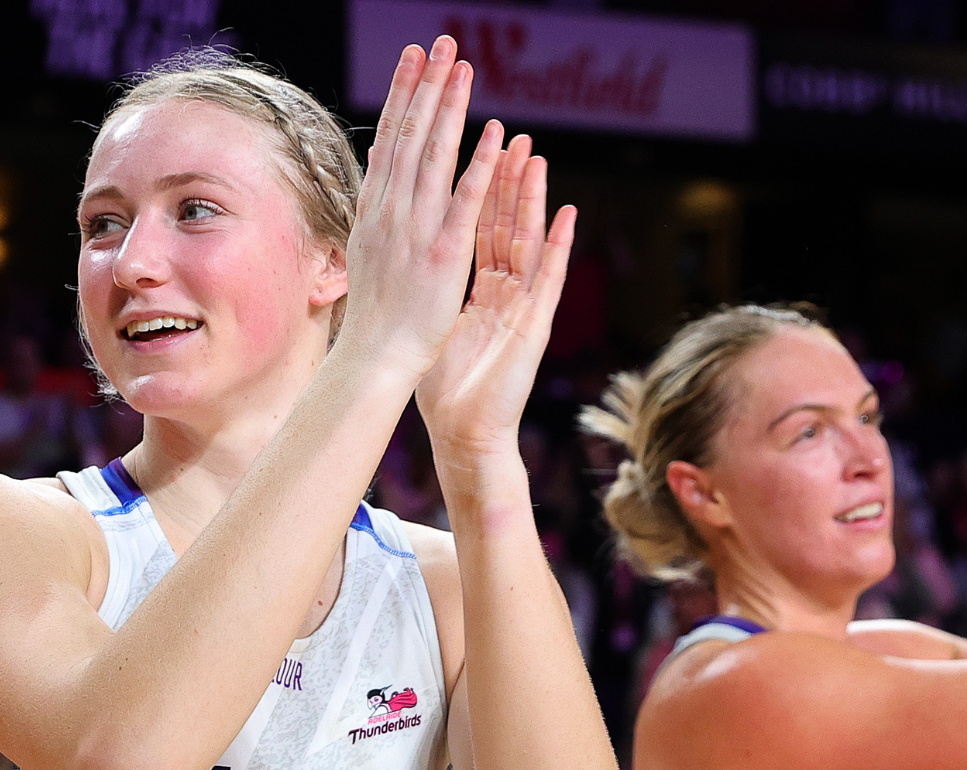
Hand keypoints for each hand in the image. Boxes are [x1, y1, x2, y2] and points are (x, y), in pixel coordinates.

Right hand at [336, 36, 506, 383]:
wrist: (375, 359)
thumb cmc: (375, 316)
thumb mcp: (366, 250)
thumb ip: (376, 208)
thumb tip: (378, 167)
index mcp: (374, 210)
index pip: (390, 139)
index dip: (403, 95)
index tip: (414, 58)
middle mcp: (391, 212)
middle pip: (410, 135)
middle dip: (426, 85)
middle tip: (441, 42)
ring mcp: (416, 230)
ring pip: (434, 157)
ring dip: (450, 109)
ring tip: (463, 67)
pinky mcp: (444, 254)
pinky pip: (464, 202)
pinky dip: (478, 166)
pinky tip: (493, 133)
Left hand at [417, 133, 576, 464]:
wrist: (466, 435)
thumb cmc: (446, 390)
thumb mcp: (434, 327)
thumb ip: (429, 293)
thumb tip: (399, 267)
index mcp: (479, 290)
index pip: (479, 229)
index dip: (480, 191)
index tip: (476, 151)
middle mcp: (505, 292)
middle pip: (506, 225)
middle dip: (508, 181)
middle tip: (512, 137)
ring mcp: (524, 306)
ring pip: (530, 241)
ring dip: (533, 200)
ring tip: (536, 158)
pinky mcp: (536, 324)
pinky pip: (549, 278)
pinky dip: (559, 246)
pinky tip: (568, 214)